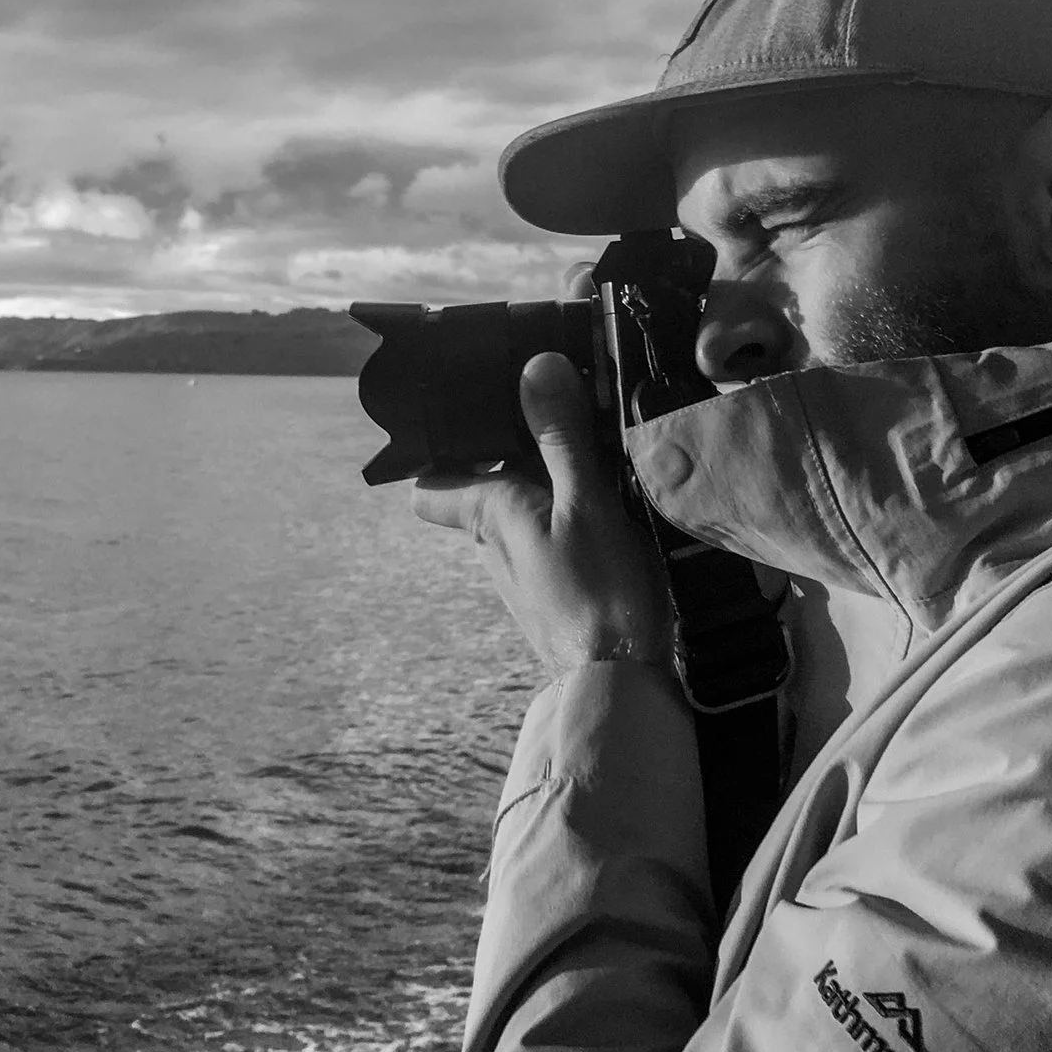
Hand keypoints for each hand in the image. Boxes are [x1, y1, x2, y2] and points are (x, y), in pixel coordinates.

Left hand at [412, 350, 670, 677]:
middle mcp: (495, 543)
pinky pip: (552, 533)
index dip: (434, 449)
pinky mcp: (559, 587)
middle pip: (484, 483)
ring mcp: (526, 569)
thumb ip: (562, 437)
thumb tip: (537, 368)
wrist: (625, 684)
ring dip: (549, 476)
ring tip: (597, 442)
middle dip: (512, 445)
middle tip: (558, 405)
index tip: (465, 412)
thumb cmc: (600, 597)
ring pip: (522, 507)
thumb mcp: (588, 503)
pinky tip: (615, 500)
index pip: (427, 484)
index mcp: (489, 514)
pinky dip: (572, 509)